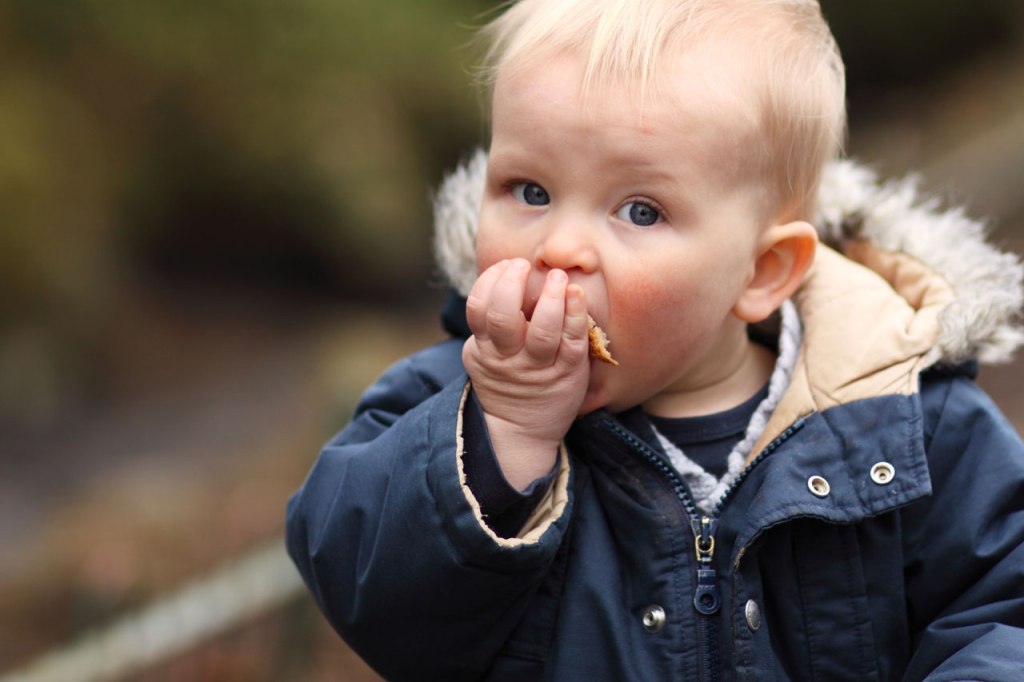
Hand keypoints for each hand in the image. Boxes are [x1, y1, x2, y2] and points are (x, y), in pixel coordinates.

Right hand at [462, 258, 589, 488]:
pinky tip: (577, 295)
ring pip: (543, 331)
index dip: (490, 281)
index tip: (505, 265)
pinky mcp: (567, 373)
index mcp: (485, 348)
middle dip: (512, 284)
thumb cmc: (505, 379)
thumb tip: (503, 278)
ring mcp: (539, 367)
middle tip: (522, 264)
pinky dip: (576, 314)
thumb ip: (490, 323)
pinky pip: (572, 342)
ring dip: (551, 298)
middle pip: (503, 317)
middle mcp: (508, 357)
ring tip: (557, 277)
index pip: (478, 308)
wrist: (520, 430)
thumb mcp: (484, 352)